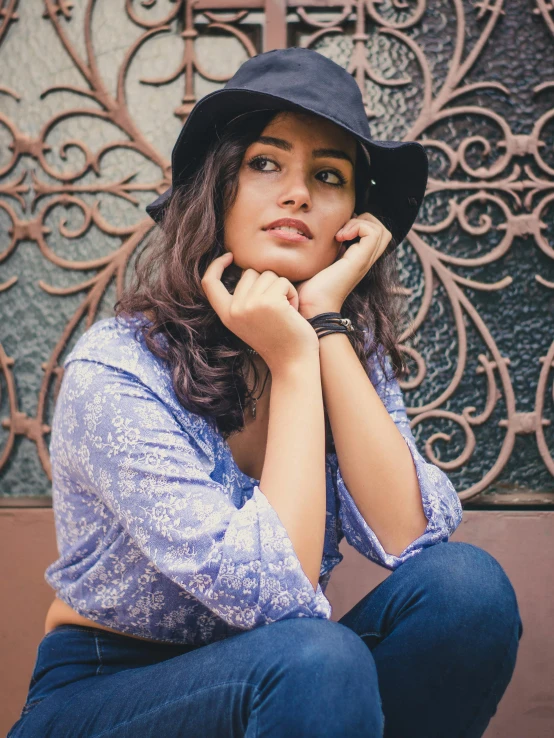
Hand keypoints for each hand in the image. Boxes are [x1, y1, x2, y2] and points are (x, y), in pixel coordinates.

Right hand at [201, 252, 319, 372]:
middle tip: (276, 308)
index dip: (216, 266)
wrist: (292, 362)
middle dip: (267, 284)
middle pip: (249, 273)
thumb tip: (246, 271)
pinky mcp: (270, 302)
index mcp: (226, 315)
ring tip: (285, 311)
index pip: (209, 283)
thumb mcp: (250, 320)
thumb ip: (242, 300)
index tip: (229, 256)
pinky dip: (292, 293)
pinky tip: (293, 312)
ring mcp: (251, 305)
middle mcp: (235, 309)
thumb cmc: (277, 340)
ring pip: (268, 275)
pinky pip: (283, 281)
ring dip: (282, 289)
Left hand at [295, 212, 392, 318]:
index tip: (337, 232)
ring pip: (381, 230)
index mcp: (356, 259)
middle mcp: (364, 260)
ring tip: (341, 234)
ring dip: (360, 223)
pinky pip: (372, 233)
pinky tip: (340, 238)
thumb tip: (314, 233)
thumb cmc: (307, 291)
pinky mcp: (360, 261)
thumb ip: (322, 248)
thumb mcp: (316, 263)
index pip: (373, 233)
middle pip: (382, 230)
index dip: (358, 223)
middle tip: (341, 231)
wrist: (310, 308)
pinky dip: (357, 227)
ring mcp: (363, 261)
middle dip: (363, 221)